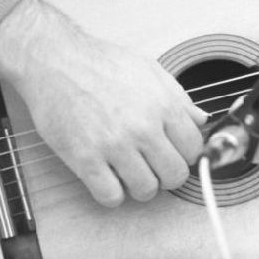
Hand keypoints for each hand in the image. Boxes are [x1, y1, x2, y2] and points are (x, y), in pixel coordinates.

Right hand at [0, 0, 207, 207]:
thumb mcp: (151, 69)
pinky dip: (113, 194)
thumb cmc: (103, 62)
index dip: (186, 153)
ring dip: (141, 185)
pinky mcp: (85, 160)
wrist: (58, 62)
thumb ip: (178, 97)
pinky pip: (111, 197)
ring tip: (131, 170)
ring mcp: (114, 146)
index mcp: (163, 104)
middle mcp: (143, 127)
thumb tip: (200, 120)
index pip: (193, 147)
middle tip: (155, 164)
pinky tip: (109, 176)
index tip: (176, 152)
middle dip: (168, 174)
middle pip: (174, 175)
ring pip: (146, 190)